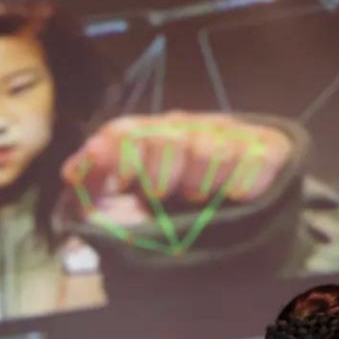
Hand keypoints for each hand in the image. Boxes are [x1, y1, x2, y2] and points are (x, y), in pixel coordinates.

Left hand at [61, 112, 291, 224]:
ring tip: (200, 199)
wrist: (247, 208)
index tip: (105, 180)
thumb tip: (72, 177)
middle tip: (162, 196)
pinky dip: (246, 182)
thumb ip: (95, 196)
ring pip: (209, 148)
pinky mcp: (267, 147)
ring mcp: (227, 135)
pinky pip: (257, 158)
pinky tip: (237, 196)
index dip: (109, 154)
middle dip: (159, 172)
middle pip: (165, 137)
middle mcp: (186, 128)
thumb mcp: (130, 208)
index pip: (122, 133)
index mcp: (148, 137)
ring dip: (200, 182)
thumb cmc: (178, 210)